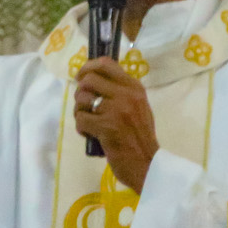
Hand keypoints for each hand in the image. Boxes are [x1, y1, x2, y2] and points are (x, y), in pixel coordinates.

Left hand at [74, 59, 158, 191]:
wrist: (148, 164)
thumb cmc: (141, 137)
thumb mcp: (138, 107)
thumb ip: (121, 92)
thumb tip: (93, 80)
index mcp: (134, 87)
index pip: (106, 64)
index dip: (88, 67)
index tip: (81, 77)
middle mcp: (126, 94)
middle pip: (89, 79)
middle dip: (80, 92)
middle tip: (84, 105)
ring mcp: (116, 110)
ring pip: (82, 99)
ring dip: (79, 111)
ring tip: (88, 122)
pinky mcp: (106, 127)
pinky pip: (81, 119)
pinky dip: (81, 128)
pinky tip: (90, 134)